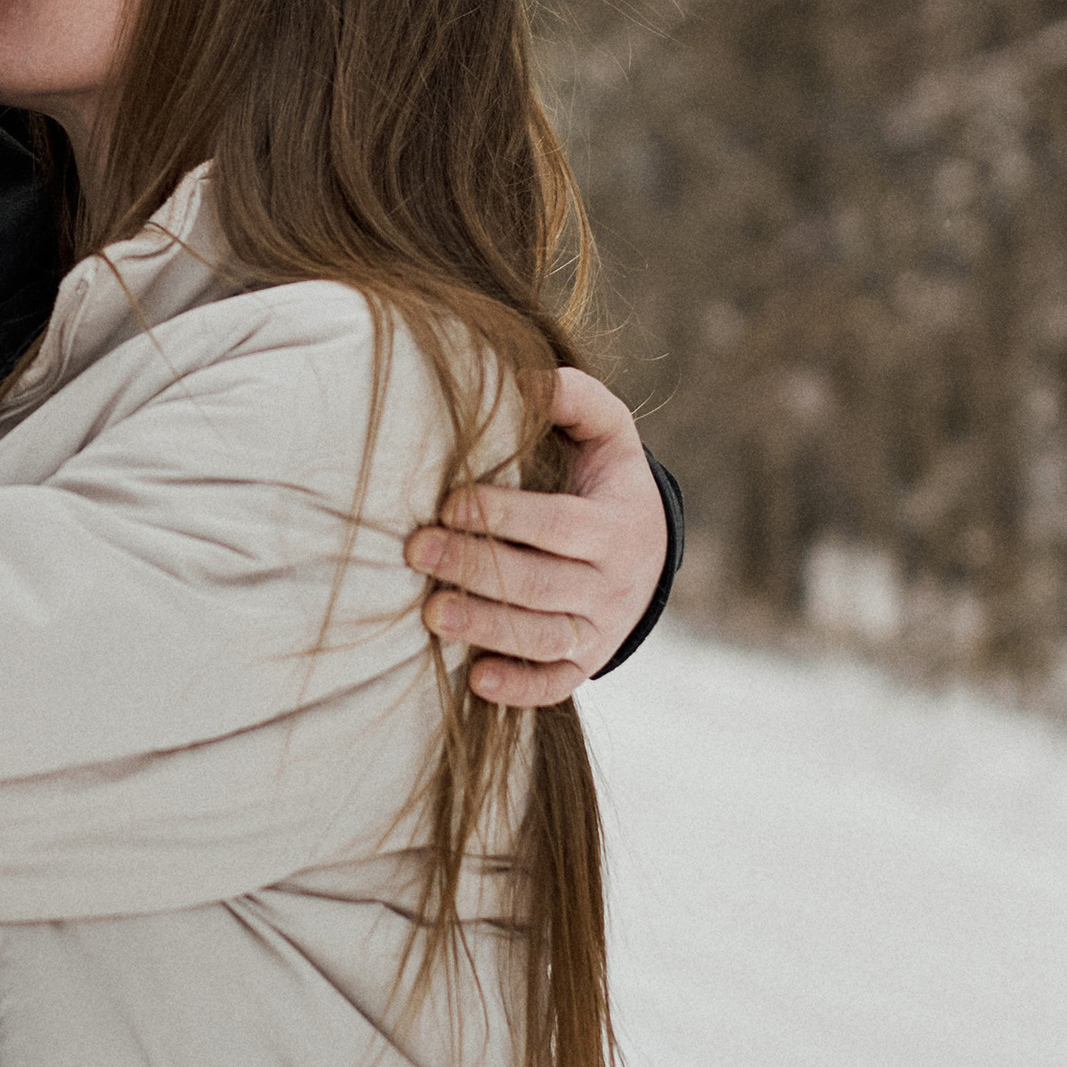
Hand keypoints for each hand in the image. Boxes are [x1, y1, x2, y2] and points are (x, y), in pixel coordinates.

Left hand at [407, 369, 668, 708]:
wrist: (649, 553)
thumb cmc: (605, 483)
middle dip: (478, 568)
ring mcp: (599, 629)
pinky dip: (520, 688)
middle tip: (417, 551)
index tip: (449, 502)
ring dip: (487, 628)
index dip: (506, 516)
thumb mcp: (608, 435)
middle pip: (542, 582)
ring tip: (431, 613)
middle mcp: (612, 583)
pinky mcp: (584, 663)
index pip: (560, 525)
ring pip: (543, 636)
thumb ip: (577, 400)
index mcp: (615, 524)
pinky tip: (476, 680)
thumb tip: (528, 377)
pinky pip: (555, 683)